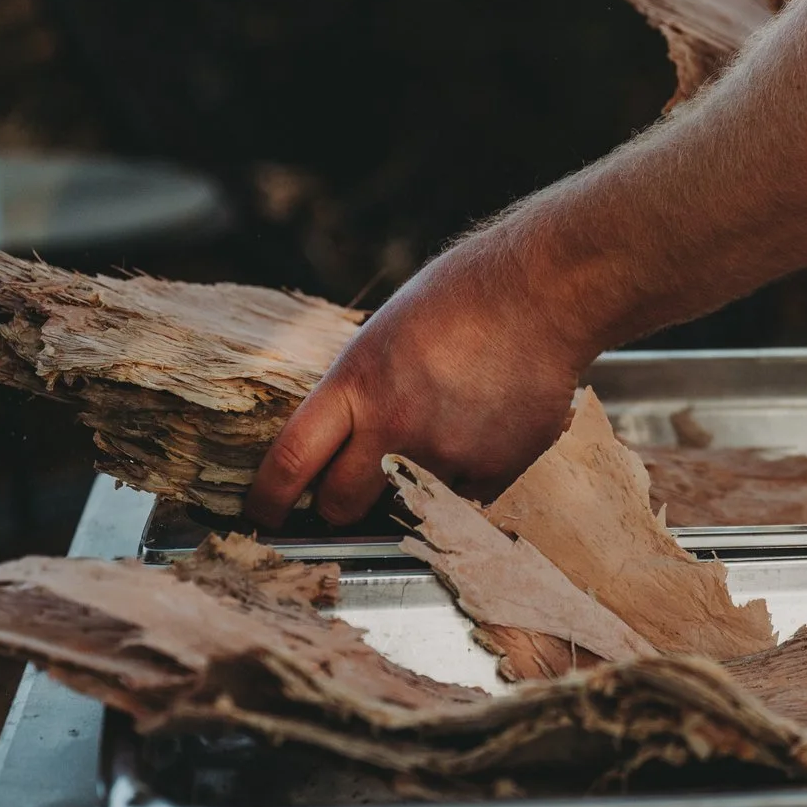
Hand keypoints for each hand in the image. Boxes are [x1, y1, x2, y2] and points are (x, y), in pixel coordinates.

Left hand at [242, 233, 591, 527]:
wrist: (542, 293)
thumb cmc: (462, 298)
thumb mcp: (383, 334)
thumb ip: (359, 392)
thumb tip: (341, 443)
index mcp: (355, 384)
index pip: (291, 462)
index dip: (268, 499)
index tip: (264, 513)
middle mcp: (394, 426)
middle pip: (341, 504)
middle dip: (339, 504)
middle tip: (350, 491)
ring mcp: (445, 453)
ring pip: (407, 503)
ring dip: (415, 482)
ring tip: (446, 428)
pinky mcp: (494, 469)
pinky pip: (464, 497)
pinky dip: (467, 476)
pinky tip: (483, 429)